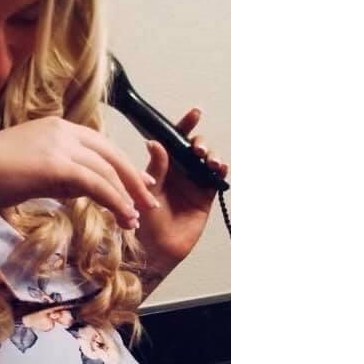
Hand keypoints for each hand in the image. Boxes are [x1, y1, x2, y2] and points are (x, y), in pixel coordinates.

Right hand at [0, 116, 160, 230]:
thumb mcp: (29, 170)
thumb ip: (54, 173)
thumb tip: (74, 187)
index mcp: (55, 127)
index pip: (100, 144)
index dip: (122, 165)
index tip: (136, 183)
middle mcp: (61, 130)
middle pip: (111, 154)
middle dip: (133, 180)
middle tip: (148, 201)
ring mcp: (59, 145)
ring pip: (107, 170)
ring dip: (126, 196)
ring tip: (135, 219)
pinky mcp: (56, 166)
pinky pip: (97, 184)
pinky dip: (115, 201)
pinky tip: (123, 216)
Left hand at [136, 108, 228, 273]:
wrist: (154, 249)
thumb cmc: (143, 222)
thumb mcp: (145, 191)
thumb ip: (154, 168)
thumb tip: (155, 142)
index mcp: (161, 165)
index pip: (173, 140)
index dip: (184, 126)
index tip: (194, 115)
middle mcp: (178, 171)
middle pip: (194, 147)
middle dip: (199, 142)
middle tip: (197, 149)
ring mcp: (193, 182)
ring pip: (207, 160)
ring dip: (211, 155)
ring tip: (208, 160)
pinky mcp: (205, 196)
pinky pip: (217, 178)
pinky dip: (221, 170)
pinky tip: (219, 168)